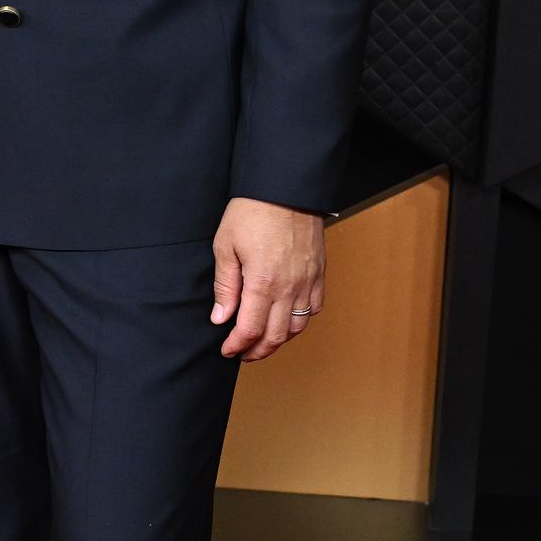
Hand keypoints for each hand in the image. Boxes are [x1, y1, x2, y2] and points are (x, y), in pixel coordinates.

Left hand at [210, 198, 324, 360]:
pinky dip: (300, 321)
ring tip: (262, 340)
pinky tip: (285, 319)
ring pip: (297, 327)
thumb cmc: (252, 212)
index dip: (237, 345)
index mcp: (263, 282)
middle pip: (276, 336)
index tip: (227, 350)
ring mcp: (308, 281)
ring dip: (279, 339)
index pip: (250, 329)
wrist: (286, 188)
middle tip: (242, 353)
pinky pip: (314, 308)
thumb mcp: (225, 246)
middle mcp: (290, 287)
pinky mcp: (319, 273)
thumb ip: (225, 286)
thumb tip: (220, 318)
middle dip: (257, 351)